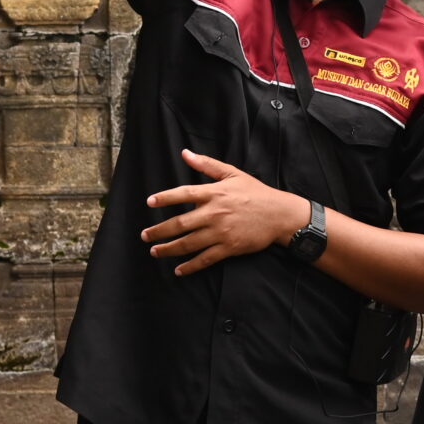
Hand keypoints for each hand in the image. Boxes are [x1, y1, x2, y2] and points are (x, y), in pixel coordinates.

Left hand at [142, 150, 309, 274]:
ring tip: (155, 252)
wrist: (279, 215)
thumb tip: (185, 153)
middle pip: (180, 223)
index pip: (184, 194)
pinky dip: (190, 266)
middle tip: (145, 235)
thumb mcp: (233, 173)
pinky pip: (205, 259)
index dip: (165, 198)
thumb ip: (207, 164)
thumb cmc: (256, 193)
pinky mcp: (229, 248)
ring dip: (169, 249)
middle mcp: (214, 213)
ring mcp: (221, 232)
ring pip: (189, 243)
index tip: (149, 202)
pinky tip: (178, 270)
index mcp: (215, 193)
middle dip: (159, 231)